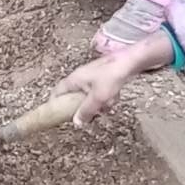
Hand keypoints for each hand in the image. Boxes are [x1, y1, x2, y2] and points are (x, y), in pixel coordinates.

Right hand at [59, 35, 175, 126]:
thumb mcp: (98, 98)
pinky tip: (115, 97)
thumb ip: (86, 111)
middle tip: (93, 113)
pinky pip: (99, 92)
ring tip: (109, 103)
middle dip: (85, 107)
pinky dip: (106, 97)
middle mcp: (79, 77)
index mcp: (73, 80)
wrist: (130, 62)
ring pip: (89, 96)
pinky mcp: (102, 77)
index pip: (57, 93)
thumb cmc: (111, 77)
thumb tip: (76, 122)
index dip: (54, 104)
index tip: (57, 115)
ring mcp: (91, 77)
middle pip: (75, 97)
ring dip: (99, 103)